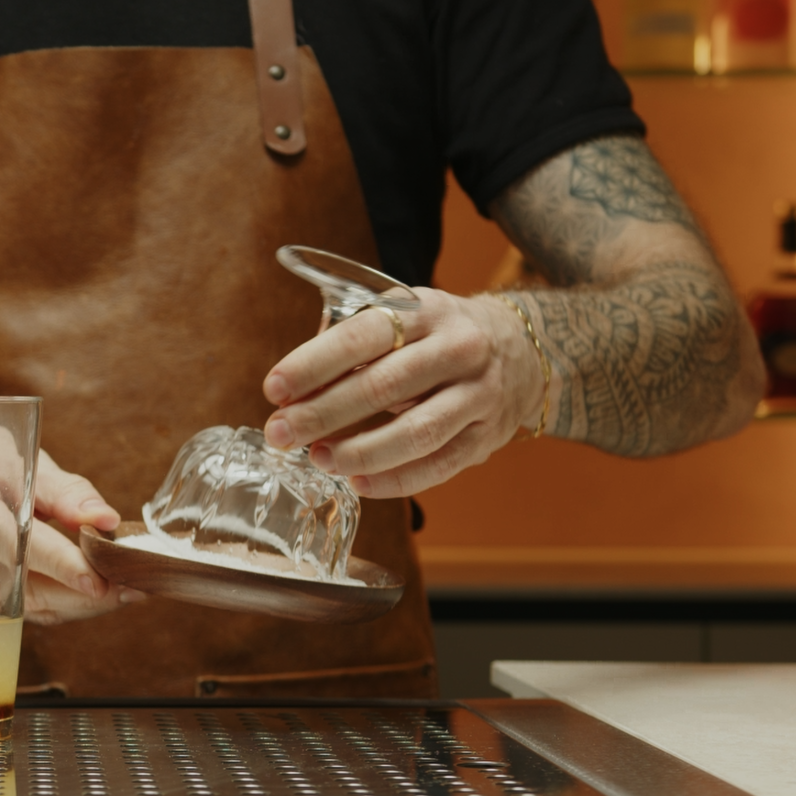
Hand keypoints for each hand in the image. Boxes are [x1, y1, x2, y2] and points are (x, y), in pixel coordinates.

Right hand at [23, 450, 147, 624]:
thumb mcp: (26, 457)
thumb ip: (67, 493)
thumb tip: (107, 521)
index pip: (13, 546)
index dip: (58, 565)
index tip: (99, 579)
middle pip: (21, 588)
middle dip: (80, 593)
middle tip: (132, 586)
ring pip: (27, 605)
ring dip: (80, 603)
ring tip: (127, 590)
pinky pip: (26, 603)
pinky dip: (66, 599)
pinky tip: (102, 591)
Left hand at [260, 288, 545, 497]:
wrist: (521, 350)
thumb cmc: (437, 338)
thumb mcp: (402, 321)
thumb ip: (351, 349)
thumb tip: (293, 393)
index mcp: (425, 311)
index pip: (362, 336)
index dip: (313, 364)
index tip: (274, 389)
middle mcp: (457, 348)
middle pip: (383, 386)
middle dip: (323, 413)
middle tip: (281, 433)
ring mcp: (479, 394)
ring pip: (416, 431)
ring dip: (360, 451)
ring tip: (319, 460)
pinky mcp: (488, 436)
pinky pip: (440, 465)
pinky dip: (396, 479)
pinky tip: (359, 484)